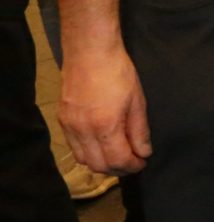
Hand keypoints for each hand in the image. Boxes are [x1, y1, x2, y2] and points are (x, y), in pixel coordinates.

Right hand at [59, 41, 150, 174]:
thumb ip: (139, 130)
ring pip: (83, 159)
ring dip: (101, 163)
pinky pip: (73, 146)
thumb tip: (144, 152)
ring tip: (117, 155)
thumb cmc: (118, 73)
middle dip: (117, 169)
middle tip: (132, 163)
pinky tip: (100, 144)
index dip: (132, 166)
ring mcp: (68, 126)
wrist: (89, 52)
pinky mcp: (61, 119)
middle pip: (98, 165)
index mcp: (104, 126)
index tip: (142, 162)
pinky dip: (88, 152)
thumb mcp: (137, 101)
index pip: (118, 160)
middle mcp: (82, 130)